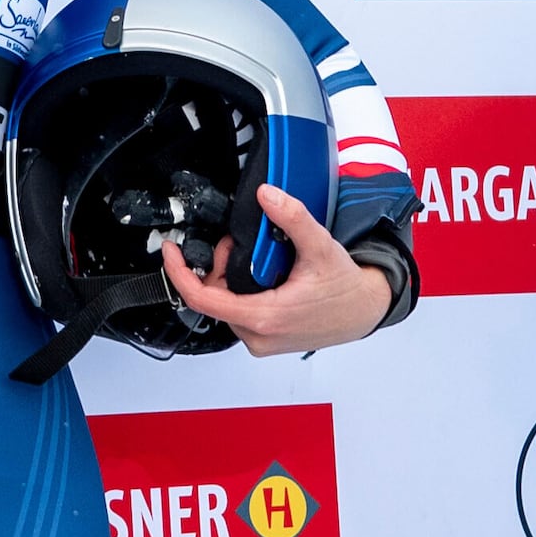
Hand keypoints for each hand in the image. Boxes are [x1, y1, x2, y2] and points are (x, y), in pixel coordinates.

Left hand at [156, 183, 396, 356]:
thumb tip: (267, 195)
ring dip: (229, 279)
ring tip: (252, 256)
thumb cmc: (345, 288)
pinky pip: (240, 314)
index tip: (170, 251)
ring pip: (226, 306)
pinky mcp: (267, 340)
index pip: (203, 299)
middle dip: (217, 266)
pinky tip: (259, 274)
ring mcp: (262, 341)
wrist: (365, 310)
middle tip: (236, 243)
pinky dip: (241, 291)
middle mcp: (259, 335)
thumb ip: (292, 218)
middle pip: (214, 298)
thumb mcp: (321, 247)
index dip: (180, 273)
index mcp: (265, 317)